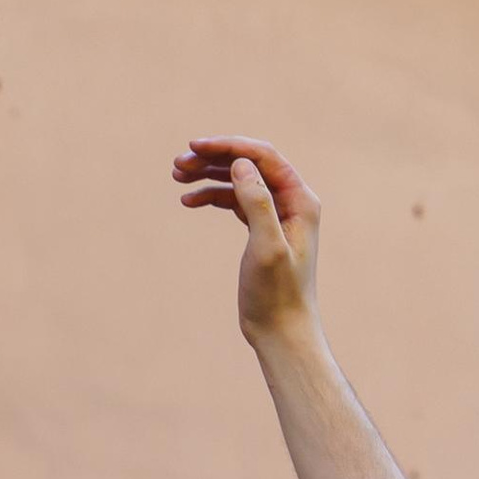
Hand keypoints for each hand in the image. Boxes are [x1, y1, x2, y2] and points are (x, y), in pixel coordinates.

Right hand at [173, 137, 320, 347]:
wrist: (281, 333)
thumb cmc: (278, 296)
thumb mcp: (268, 248)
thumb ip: (258, 203)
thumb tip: (241, 165)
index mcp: (300, 201)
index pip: (263, 157)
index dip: (229, 146)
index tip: (195, 146)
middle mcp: (291, 203)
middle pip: (248, 164)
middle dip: (213, 159)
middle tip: (179, 163)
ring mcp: (276, 215)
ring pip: (238, 181)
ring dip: (208, 175)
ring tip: (178, 177)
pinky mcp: (261, 230)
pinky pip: (234, 201)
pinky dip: (212, 197)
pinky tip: (189, 200)